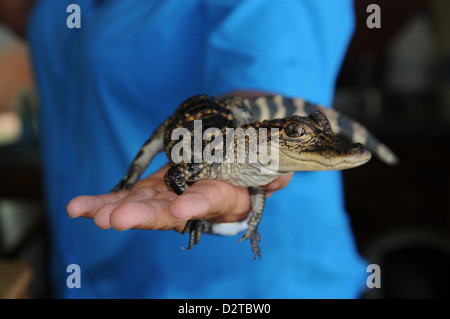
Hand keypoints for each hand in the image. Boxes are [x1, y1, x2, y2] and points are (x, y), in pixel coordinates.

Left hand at [66, 164, 292, 232]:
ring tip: (86, 212)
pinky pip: (123, 198)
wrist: (221, 168)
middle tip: (115, 220)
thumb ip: (272, 175)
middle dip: (141, 216)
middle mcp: (189, 204)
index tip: (181, 209)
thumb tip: (281, 177)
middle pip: (164, 212)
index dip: (196, 205)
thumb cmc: (245, 172)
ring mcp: (165, 198)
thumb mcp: (262, 172)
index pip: (209, 202)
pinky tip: (76, 207)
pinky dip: (101, 202)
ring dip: (112, 210)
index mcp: (219, 198)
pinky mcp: (148, 191)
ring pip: (137, 207)